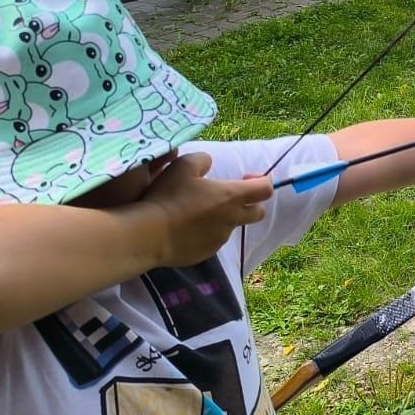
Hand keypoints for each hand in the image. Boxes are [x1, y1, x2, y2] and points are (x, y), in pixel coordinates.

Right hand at [137, 153, 272, 267]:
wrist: (149, 234)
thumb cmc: (169, 196)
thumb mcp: (184, 165)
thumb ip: (202, 160)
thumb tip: (209, 164)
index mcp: (231, 197)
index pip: (265, 189)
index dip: (262, 182)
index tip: (246, 179)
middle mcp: (231, 219)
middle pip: (257, 212)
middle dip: (250, 203)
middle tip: (229, 196)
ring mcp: (220, 239)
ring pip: (231, 226)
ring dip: (223, 218)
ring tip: (197, 212)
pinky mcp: (206, 253)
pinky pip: (213, 240)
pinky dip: (207, 233)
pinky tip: (186, 228)